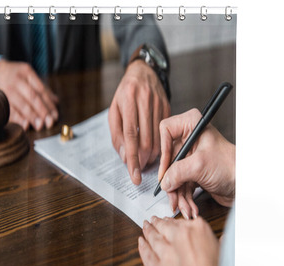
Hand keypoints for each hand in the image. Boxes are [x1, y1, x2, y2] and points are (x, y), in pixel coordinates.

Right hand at [0, 59, 58, 130]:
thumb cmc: (18, 77)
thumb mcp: (30, 77)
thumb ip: (44, 89)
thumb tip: (56, 102)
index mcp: (27, 72)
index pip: (41, 90)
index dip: (49, 104)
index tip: (55, 115)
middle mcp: (16, 80)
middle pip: (32, 97)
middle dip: (42, 111)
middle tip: (49, 122)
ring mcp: (6, 88)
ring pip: (21, 104)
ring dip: (32, 117)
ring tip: (40, 126)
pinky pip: (9, 110)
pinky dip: (18, 119)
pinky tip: (25, 125)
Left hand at [108, 60, 169, 184]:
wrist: (144, 72)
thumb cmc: (125, 93)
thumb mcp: (114, 110)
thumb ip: (117, 134)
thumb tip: (125, 157)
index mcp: (128, 100)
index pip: (130, 136)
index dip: (133, 158)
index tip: (134, 175)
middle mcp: (145, 101)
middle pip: (147, 140)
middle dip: (143, 160)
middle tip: (139, 169)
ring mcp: (159, 104)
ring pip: (159, 139)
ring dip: (152, 156)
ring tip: (145, 160)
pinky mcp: (168, 107)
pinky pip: (166, 133)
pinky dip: (160, 145)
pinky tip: (154, 148)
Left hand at [138, 216, 219, 265]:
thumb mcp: (224, 257)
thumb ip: (221, 245)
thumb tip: (225, 239)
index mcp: (198, 230)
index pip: (182, 222)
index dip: (174, 221)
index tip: (170, 219)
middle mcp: (180, 238)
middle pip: (164, 226)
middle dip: (158, 222)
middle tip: (154, 219)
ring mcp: (166, 253)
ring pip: (154, 237)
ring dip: (148, 230)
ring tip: (146, 226)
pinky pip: (146, 254)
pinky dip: (142, 246)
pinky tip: (141, 242)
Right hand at [159, 109, 234, 218]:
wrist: (245, 184)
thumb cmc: (231, 166)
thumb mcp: (199, 166)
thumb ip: (177, 172)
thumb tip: (163, 181)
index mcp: (192, 126)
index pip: (166, 131)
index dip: (164, 151)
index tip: (165, 169)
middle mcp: (190, 140)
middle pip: (168, 160)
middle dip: (172, 182)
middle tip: (172, 196)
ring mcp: (191, 157)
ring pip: (174, 175)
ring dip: (178, 195)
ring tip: (184, 208)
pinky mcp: (193, 171)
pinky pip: (181, 184)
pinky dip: (184, 197)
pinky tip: (190, 207)